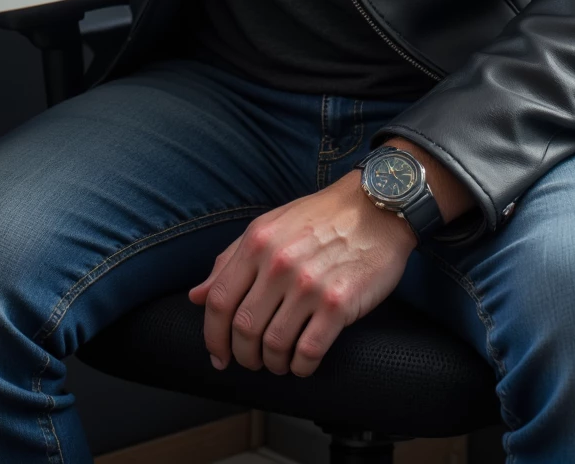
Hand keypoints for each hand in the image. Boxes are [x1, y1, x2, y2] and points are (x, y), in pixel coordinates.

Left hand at [188, 172, 414, 377]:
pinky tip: (303, 363)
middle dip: (243, 355)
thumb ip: (230, 259)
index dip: (213, 336)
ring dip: (273, 364)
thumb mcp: (270, 226)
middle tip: (252, 361)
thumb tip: (197, 296)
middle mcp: (278, 263)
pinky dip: (301, 367)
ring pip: (274, 345)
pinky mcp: (338, 303)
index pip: (219, 301)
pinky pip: (308, 352)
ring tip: (279, 362)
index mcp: (257, 242)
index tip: (218, 355)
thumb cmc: (322, 217)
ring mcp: (309, 284)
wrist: (377, 207)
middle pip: (244, 328)